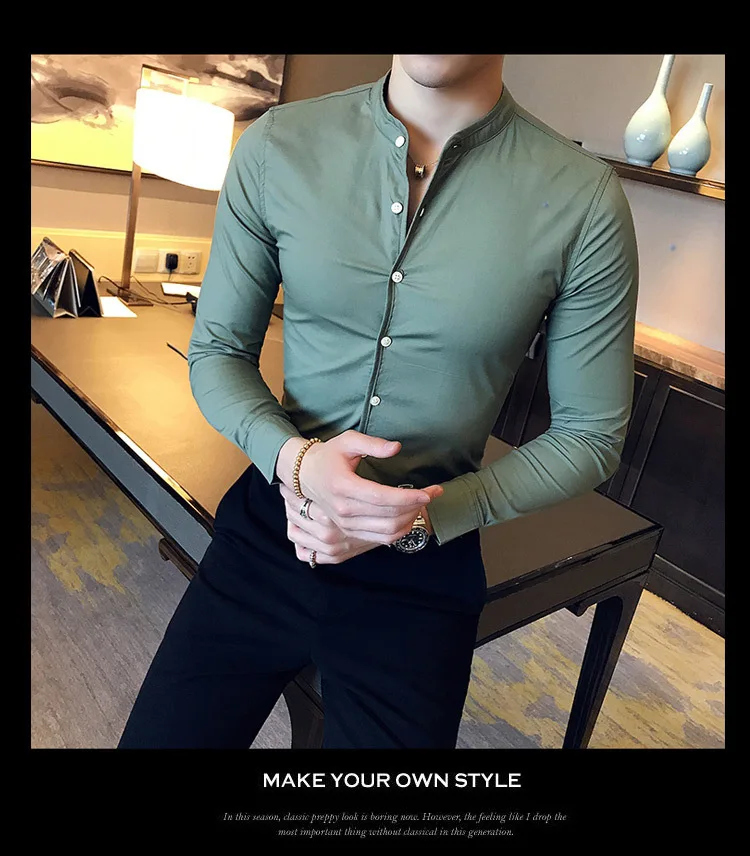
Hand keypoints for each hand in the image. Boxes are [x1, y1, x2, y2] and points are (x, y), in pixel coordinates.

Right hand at [275, 430, 442, 560]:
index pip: (383, 498)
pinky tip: (409, 517)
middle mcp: (344, 510)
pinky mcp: (349, 531)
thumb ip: (372, 443)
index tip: (429, 491)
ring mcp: (346, 524)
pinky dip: (400, 531)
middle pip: (390, 517)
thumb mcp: (348, 441)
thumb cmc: (329, 456)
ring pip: (388, 531)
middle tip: (433, 493)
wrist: (305, 476)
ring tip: (422, 505)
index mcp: (344, 486)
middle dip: (417, 507)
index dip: (410, 497)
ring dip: (411, 520)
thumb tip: (396, 448)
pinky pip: (381, 539)